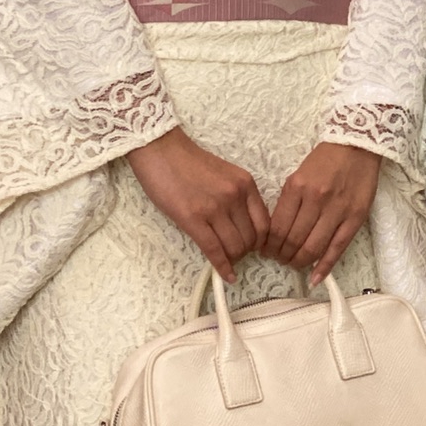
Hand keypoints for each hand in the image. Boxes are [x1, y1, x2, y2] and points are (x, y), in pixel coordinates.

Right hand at [127, 126, 269, 280]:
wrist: (161, 150)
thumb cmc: (189, 162)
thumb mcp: (226, 174)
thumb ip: (238, 197)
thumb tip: (244, 227)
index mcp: (246, 184)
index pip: (265, 224)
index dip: (260, 241)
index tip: (253, 247)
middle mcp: (235, 196)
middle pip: (251, 239)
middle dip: (244, 251)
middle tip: (233, 253)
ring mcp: (214, 208)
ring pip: (234, 247)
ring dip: (232, 258)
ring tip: (225, 258)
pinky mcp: (193, 219)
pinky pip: (213, 250)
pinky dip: (222, 267)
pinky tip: (226, 275)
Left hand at [265, 142, 380, 282]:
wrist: (356, 147)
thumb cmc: (325, 161)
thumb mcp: (298, 175)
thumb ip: (288, 202)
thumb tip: (276, 232)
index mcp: (297, 187)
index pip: (278, 228)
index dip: (270, 246)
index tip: (266, 251)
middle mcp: (316, 199)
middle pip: (294, 240)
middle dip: (283, 256)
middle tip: (279, 260)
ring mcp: (337, 210)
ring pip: (313, 248)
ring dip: (300, 262)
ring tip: (294, 264)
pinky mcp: (355, 218)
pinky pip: (338, 248)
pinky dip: (325, 266)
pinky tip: (315, 278)